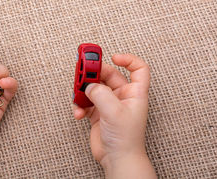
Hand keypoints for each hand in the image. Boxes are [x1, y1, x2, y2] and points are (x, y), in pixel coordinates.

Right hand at [73, 54, 155, 178]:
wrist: (117, 159)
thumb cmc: (126, 138)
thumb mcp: (114, 112)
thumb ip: (100, 94)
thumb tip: (89, 85)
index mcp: (134, 93)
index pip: (138, 68)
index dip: (127, 59)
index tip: (113, 57)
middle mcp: (122, 96)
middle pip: (108, 75)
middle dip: (94, 73)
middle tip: (83, 71)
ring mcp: (109, 103)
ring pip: (94, 87)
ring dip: (83, 90)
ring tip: (78, 95)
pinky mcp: (98, 112)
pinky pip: (86, 101)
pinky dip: (80, 105)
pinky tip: (78, 113)